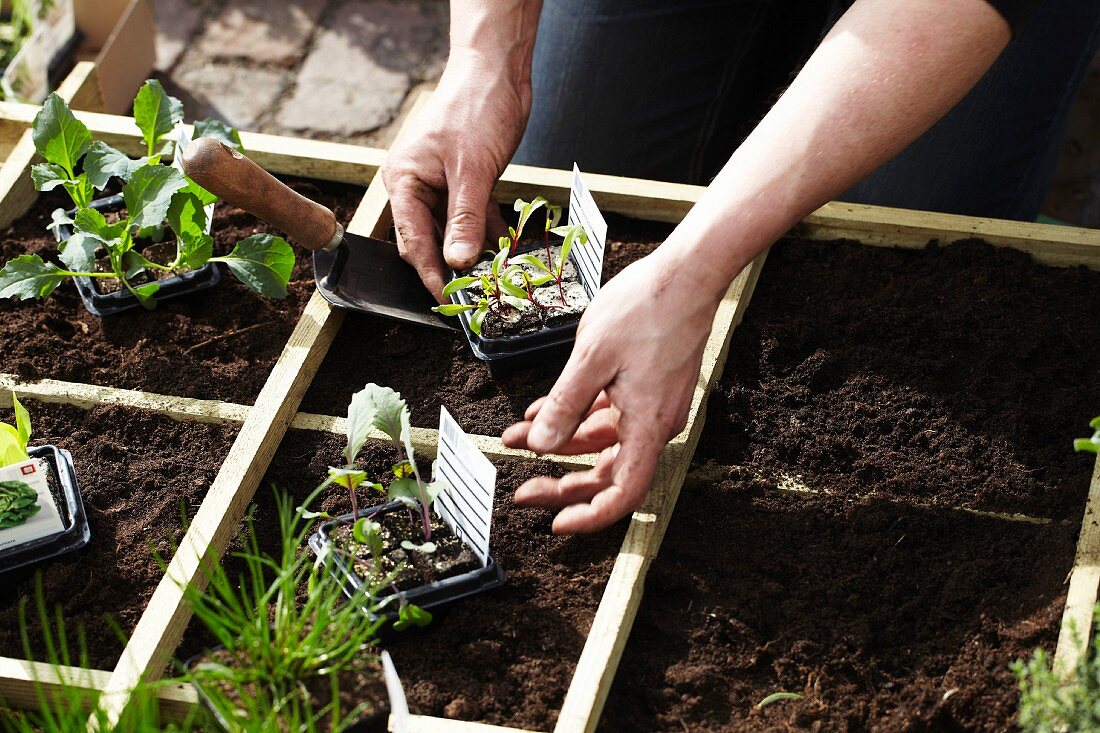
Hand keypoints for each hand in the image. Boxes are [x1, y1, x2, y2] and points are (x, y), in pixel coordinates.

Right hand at [381, 52, 530, 301]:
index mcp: (403, 181)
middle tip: (476, 295)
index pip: (413, 241)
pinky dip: (487, 233)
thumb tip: (459, 262)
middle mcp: (415, 186)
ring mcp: (440, 184)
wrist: (497, 69)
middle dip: (452, 267)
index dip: (431, 274)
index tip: (450, 301)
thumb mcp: (473, 170)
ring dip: (472, 252)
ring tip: (494, 278)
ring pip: (453, 232)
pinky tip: (504, 249)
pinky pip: (472, 217)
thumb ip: (466, 219)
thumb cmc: (476, 107)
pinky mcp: (464, 182)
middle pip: (429, 240)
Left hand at [502, 247, 728, 532]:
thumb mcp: (591, 359)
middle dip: (562, 483)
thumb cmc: (648, 308)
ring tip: (517, 440)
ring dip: (561, 443)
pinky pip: (609, 415)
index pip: (623, 493)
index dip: (591, 516)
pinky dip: (576, 417)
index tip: (557, 524)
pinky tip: (542, 413)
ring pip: (603, 442)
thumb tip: (540, 447)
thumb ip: (563, 406)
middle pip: (608, 472)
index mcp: (648, 425)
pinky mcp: (649, 385)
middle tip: (523, 489)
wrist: (688, 271)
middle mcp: (655, 423)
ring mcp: (654, 404)